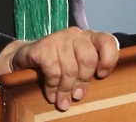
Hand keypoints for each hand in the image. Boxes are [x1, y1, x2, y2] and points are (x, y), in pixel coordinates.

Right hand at [0, 27, 118, 110]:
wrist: (27, 56)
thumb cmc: (59, 63)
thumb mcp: (77, 65)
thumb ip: (90, 70)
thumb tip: (99, 89)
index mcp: (89, 38)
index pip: (108, 41)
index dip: (109, 60)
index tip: (101, 76)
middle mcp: (76, 34)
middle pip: (88, 59)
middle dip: (83, 82)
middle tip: (77, 96)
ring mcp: (59, 38)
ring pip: (70, 69)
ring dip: (65, 89)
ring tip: (62, 101)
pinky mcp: (44, 46)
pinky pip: (53, 71)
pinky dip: (52, 86)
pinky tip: (51, 94)